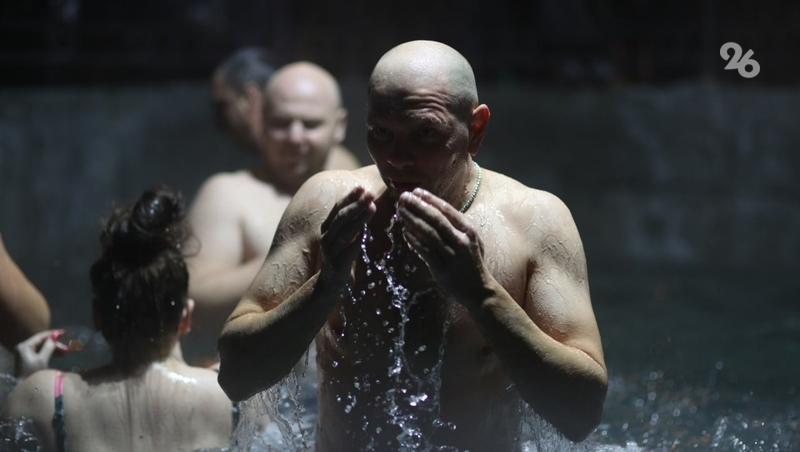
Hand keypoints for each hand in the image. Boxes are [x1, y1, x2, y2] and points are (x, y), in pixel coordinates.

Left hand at [14, 329, 69, 377]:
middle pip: (42, 342)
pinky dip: (49, 353)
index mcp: (25, 346)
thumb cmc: (32, 374)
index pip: (41, 336)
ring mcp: (25, 353)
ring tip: (66, 352)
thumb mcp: (42, 360)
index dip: (54, 334)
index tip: (65, 332)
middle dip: (55, 344)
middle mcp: (23, 347)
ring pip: (42, 347)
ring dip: (54, 349)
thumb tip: (56, 335)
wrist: (23, 388)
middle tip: (67, 348)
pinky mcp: (27, 359)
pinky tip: (58, 355)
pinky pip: (40, 352)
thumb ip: (49, 346)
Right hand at [318, 186, 375, 294]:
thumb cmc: (341, 258)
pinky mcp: (338, 265)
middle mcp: (327, 238)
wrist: (329, 287)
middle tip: (370, 193)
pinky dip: (357, 240)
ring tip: (372, 207)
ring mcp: (331, 252)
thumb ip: (352, 224)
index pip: (338, 209)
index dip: (349, 197)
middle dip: (356, 203)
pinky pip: (348, 251)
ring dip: (359, 218)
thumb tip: (368, 204)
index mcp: (328, 229)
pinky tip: (366, 231)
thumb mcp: (344, 239)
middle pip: (341, 217)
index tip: (361, 187)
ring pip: (345, 231)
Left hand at [397, 188, 490, 305]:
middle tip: (403, 197)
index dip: (430, 199)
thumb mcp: (472, 240)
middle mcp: (461, 240)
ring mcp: (451, 254)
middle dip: (418, 206)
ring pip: (428, 233)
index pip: (447, 210)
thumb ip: (457, 226)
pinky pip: (425, 251)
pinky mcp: (441, 268)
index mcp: (468, 230)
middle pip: (436, 219)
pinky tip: (404, 232)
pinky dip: (414, 240)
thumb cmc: (472, 261)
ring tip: (400, 211)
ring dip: (412, 220)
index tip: (416, 191)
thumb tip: (435, 211)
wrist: (478, 289)